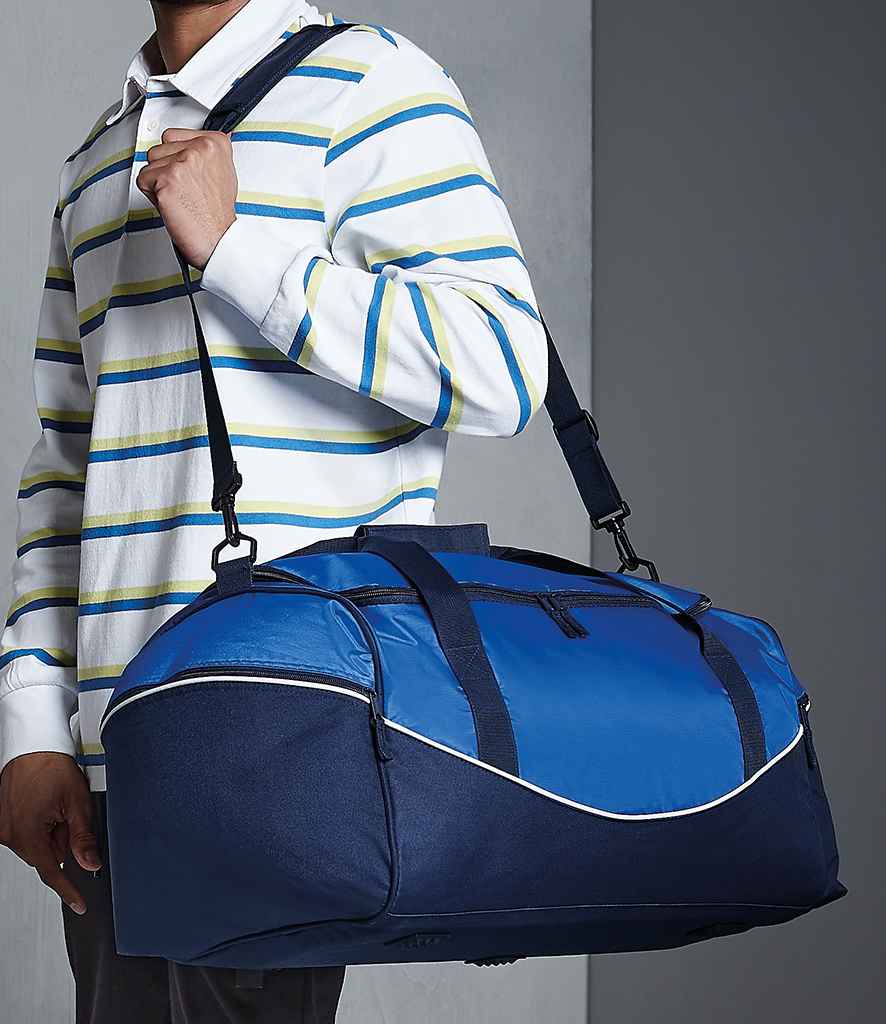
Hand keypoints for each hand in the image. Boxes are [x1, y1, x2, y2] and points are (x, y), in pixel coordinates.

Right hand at [0, 752, 100, 914]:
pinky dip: (40, 825)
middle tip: (69, 815)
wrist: (33, 745)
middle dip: (62, 842)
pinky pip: (26, 834)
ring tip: (56, 805)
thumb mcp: (77, 803)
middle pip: (46, 856)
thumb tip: (91, 864)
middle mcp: (10, 835)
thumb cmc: (51, 767)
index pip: (51, 873)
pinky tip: (46, 805)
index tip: (79, 903)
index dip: (68, 890)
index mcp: (28, 834)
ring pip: (37, 845)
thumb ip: (84, 838)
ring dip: (51, 832)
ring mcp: (4, 828)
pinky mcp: (3, 820)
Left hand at [137, 128, 237, 269]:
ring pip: (150, 163)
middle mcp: (200, 148)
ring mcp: (183, 163)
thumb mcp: (223, 173)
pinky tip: (172, 203)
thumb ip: (205, 154)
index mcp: (216, 143)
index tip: (188, 174)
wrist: (217, 239)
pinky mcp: (167, 179)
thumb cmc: (217, 214)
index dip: (175, 158)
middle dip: (165, 170)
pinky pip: (143, 180)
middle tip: (185, 189)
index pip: (172, 136)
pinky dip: (152, 196)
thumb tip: (194, 142)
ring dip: (158, 182)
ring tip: (179, 196)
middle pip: (159, 149)